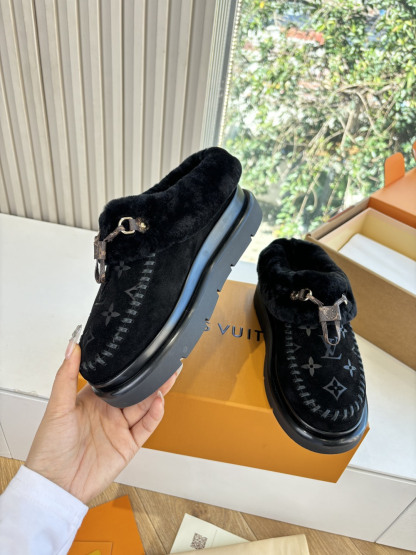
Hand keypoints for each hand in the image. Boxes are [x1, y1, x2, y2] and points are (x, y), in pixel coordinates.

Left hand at [26, 344, 178, 503]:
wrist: (55, 485)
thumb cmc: (49, 448)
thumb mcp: (57, 407)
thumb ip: (66, 376)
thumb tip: (71, 347)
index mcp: (90, 400)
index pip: (115, 378)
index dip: (128, 367)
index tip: (139, 353)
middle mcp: (107, 412)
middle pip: (134, 391)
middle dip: (149, 378)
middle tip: (162, 364)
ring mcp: (119, 428)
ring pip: (144, 406)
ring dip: (156, 393)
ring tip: (166, 378)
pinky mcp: (128, 445)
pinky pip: (146, 427)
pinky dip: (154, 414)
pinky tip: (159, 402)